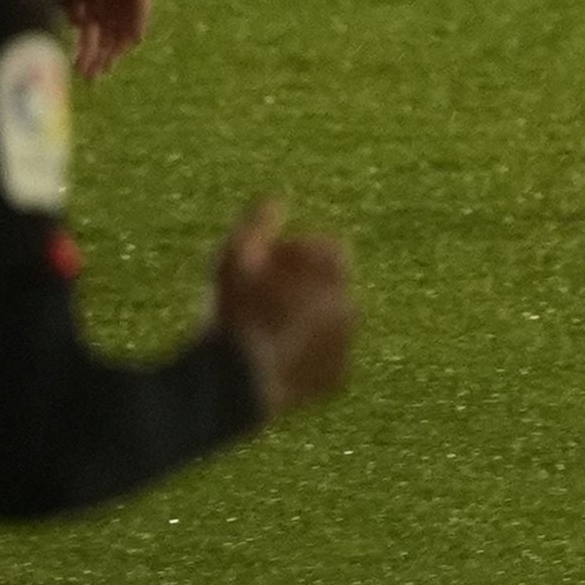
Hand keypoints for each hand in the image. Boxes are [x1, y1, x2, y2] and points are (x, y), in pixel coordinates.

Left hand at [29, 0, 156, 77]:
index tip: (136, 39)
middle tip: (107, 67)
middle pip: (121, 10)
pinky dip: (85, 48)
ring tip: (90, 75)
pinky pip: (86, 31)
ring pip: (104, 26)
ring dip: (101, 51)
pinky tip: (78, 64)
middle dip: (115, 41)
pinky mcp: (68, 6)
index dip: (141, 10)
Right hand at [211, 196, 356, 422]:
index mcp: (335, 275)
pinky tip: (272, 358)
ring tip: (262, 329)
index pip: (326, 248)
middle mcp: (351, 308)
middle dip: (299, 286)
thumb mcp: (235, 259)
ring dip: (302, 320)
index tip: (266, 264)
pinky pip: (322, 359)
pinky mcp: (337, 379)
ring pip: (326, 323)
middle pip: (327, 286)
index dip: (293, 253)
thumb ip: (257, 225)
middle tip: (260, 298)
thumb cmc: (233, 313)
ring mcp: (346, 346)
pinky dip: (304, 355)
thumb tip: (274, 200)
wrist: (237, 384)